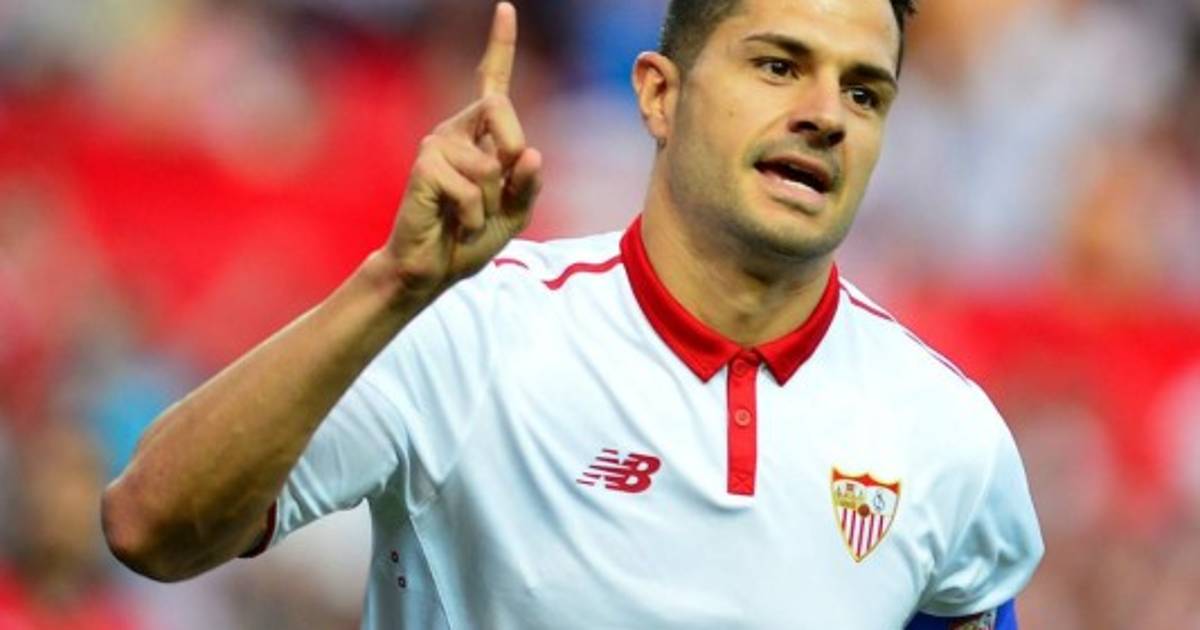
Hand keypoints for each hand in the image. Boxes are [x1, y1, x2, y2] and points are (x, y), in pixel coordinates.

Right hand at [381, 2, 542, 300]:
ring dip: (489, 202)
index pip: (493, 84)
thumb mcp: (514, 212)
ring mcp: (436, 145)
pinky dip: (472, 215)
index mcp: (479, 136)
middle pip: (501, 109)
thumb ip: (527, 184)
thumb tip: (530, 152)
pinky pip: (472, 188)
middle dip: (511, 152)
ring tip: (465, 216)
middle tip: (496, 192)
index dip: (500, 46)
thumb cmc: (470, 238)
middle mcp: (455, 131)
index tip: (506, 8)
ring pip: (490, 163)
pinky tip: (453, 222)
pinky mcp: (425, 166)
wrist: (432, 268)